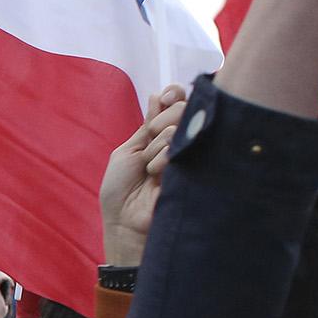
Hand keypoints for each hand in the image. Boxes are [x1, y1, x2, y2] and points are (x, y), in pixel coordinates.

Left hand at [100, 85, 186, 264]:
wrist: (125, 223)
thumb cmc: (121, 190)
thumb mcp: (127, 151)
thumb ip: (147, 125)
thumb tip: (159, 94)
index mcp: (161, 135)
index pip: (178, 102)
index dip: (174, 94)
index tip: (165, 97)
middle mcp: (179, 142)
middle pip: (184, 108)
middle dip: (162, 120)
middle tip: (150, 138)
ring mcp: (190, 155)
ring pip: (179, 128)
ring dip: (155, 148)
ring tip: (149, 171)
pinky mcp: (197, 169)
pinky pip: (180, 147)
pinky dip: (161, 158)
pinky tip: (156, 175)